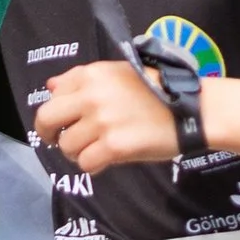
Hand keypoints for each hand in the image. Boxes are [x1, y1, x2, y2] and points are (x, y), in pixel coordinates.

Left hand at [33, 59, 178, 171]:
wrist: (192, 109)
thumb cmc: (158, 91)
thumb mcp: (118, 74)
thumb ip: (82, 80)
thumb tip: (51, 87)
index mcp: (92, 74)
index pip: (53, 95)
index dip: (55, 111)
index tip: (62, 122)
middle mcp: (92, 95)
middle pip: (47, 119)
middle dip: (48, 134)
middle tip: (59, 142)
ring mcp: (102, 122)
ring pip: (67, 146)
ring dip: (77, 152)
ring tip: (96, 149)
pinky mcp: (114, 146)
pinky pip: (86, 163)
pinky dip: (93, 165)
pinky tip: (106, 160)